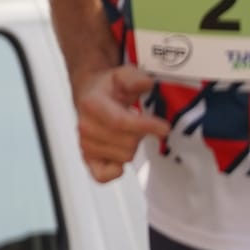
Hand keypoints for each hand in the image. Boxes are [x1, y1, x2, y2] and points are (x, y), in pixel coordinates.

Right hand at [75, 65, 170, 183]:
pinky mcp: (87, 158)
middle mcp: (85, 126)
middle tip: (142, 124)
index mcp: (91, 104)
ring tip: (129, 133)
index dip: (145, 126)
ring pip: (123, 158)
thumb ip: (135, 78)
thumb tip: (146, 83)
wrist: (89, 93)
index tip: (164, 127)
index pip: (120, 122)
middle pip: (126, 143)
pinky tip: (121, 160)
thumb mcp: (123, 74)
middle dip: (141, 135)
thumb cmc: (108, 88)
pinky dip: (114, 171)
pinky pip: (102, 176)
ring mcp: (85, 144)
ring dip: (132, 147)